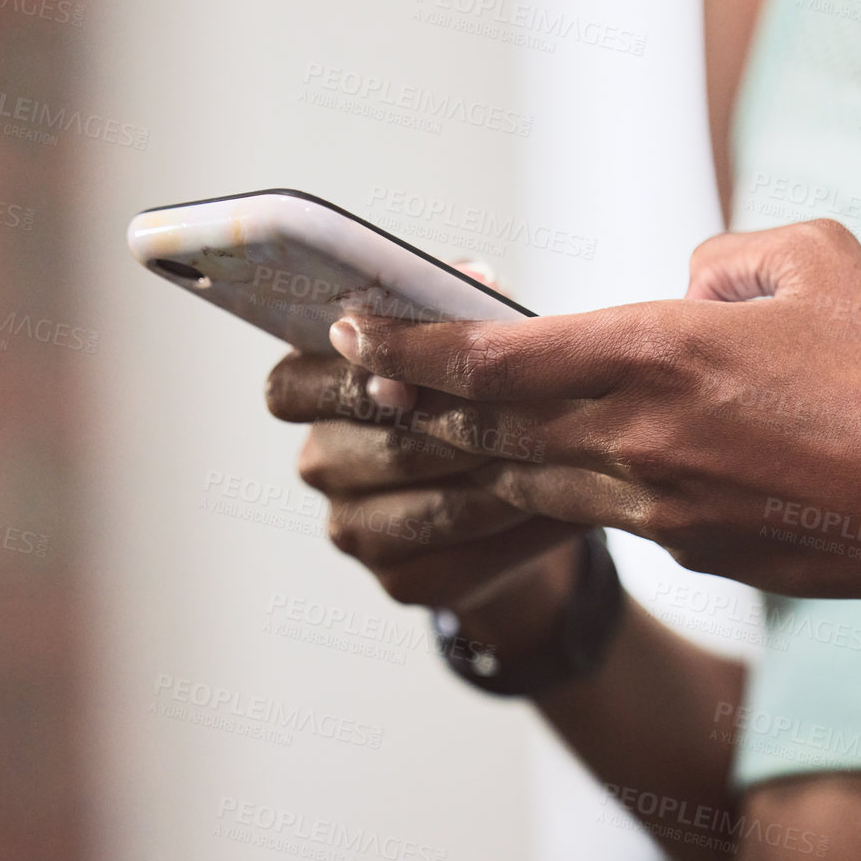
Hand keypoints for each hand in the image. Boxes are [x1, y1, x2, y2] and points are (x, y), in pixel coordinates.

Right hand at [264, 273, 590, 656]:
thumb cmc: (485, 396)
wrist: (519, 503)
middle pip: (384, 449)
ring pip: (435, 506)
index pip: (290, 388)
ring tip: (570, 458)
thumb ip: (465, 304)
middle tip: (532, 415)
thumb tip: (473, 277)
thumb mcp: (475, 339)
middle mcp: (319, 463)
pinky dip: (523, 529)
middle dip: (463, 430)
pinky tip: (567, 507)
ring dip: (507, 481)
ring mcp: (354, 530)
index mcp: (312, 392)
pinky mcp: (403, 582)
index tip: (405, 379)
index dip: (347, 382)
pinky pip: (467, 556)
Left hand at [323, 221, 860, 607]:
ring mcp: (657, 506)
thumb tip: (685, 289)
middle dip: (418, 404)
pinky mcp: (689, 548)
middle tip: (368, 382)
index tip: (356, 333)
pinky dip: (566, 487)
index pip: (494, 358)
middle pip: (489, 429)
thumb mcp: (816, 260)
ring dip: (480, 454)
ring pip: (533, 480)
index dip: (411, 347)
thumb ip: (727, 257)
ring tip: (442, 427)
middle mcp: (637, 437)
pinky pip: (605, 512)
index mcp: (657, 353)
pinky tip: (571, 468)